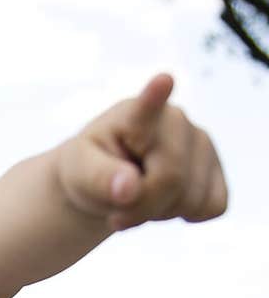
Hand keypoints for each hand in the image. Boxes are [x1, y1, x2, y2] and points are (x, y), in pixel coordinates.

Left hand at [57, 73, 228, 231]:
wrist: (106, 182)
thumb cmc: (89, 172)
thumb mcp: (79, 175)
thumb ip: (99, 179)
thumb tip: (129, 188)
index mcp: (134, 115)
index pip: (147, 106)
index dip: (155, 96)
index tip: (163, 81)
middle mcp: (177, 121)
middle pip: (172, 180)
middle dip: (142, 208)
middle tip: (116, 213)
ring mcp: (203, 143)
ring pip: (193, 199)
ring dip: (160, 213)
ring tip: (141, 197)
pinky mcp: (217, 169)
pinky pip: (212, 206)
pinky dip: (186, 216)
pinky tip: (166, 200)